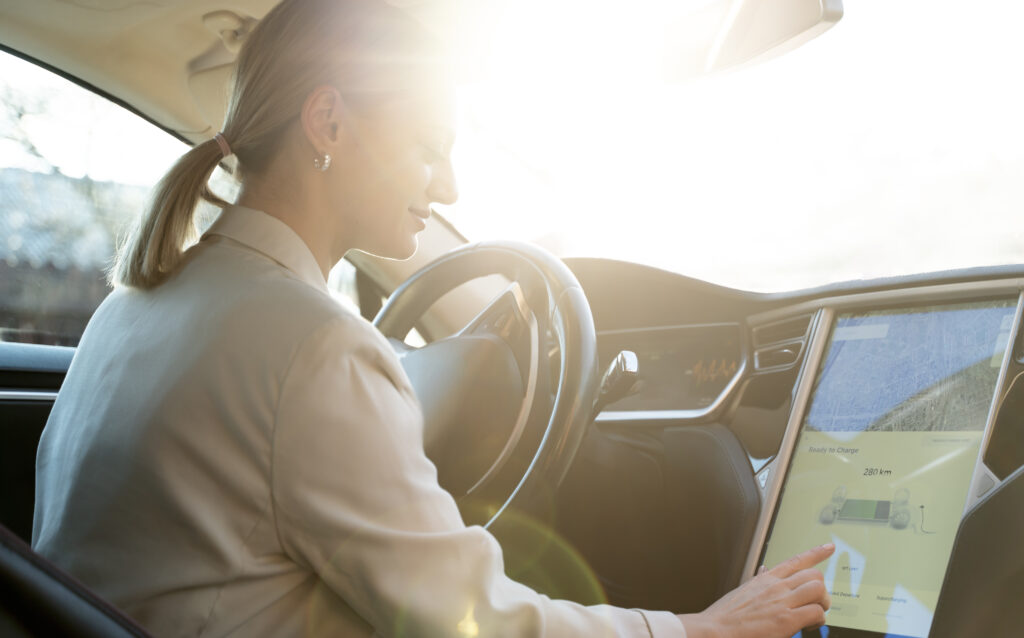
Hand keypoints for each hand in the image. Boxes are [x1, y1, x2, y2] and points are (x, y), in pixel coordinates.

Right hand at [677, 543, 834, 637]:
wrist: (715, 631)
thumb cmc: (726, 616)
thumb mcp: (743, 591)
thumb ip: (759, 581)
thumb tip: (764, 570)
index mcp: (766, 579)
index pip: (796, 560)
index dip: (816, 552)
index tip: (829, 547)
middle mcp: (776, 587)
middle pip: (814, 575)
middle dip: (821, 590)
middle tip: (817, 603)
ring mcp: (782, 602)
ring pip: (818, 590)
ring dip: (822, 604)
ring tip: (814, 615)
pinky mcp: (787, 620)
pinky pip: (816, 613)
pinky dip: (818, 620)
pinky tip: (809, 626)